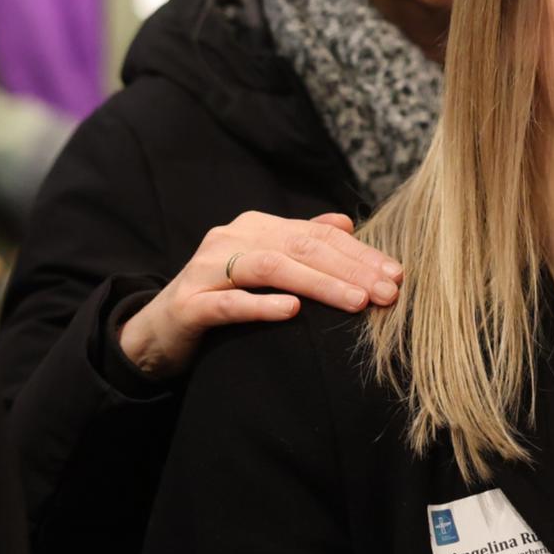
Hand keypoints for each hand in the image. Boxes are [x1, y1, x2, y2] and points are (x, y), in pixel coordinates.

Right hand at [117, 212, 400, 380]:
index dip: (360, 253)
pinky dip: (261, 305)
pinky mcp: (188, 303)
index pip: (318, 235)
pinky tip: (292, 311)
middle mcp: (231, 240)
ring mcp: (207, 269)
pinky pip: (229, 302)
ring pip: (270, 268)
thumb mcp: (261, 267)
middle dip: (350, 269)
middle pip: (301, 247)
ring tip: (356, 301)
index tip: (397, 275)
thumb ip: (300, 242)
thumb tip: (346, 222)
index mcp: (255, 229)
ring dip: (318, 284)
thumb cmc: (219, 299)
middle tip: (388, 292)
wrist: (156, 332)